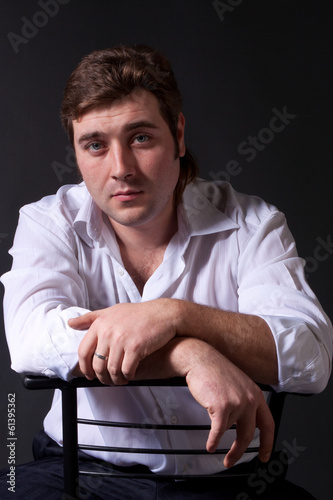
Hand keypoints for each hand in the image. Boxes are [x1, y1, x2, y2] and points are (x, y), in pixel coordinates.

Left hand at [68, 299, 176, 384]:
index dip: (84, 367)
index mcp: (100, 323)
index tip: (89, 374)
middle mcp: (108, 331)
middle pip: (97, 364)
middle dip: (101, 377)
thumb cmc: (138, 314)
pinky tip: (130, 375)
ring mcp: (122, 340)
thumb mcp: (112, 311)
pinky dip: (127, 376)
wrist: (163, 314)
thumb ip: (90, 318)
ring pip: (111, 370)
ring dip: (115, 379)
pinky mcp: (135, 348)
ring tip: (119, 379)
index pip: (83, 351)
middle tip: (107, 380)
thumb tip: (70, 323)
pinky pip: (126, 370)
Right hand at [184, 341, 274, 467]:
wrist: (200, 359)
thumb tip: (242, 424)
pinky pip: (218, 432)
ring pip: (229, 429)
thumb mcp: (238, 384)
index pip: (268, 424)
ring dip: (219, 436)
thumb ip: (245, 402)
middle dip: (239, 451)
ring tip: (213, 441)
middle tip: (232, 460)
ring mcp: (237, 403)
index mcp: (256, 394)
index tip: (265, 455)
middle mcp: (249, 399)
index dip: (268, 443)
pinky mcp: (222, 407)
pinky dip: (213, 441)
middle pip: (249, 434)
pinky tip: (210, 446)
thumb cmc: (215, 370)